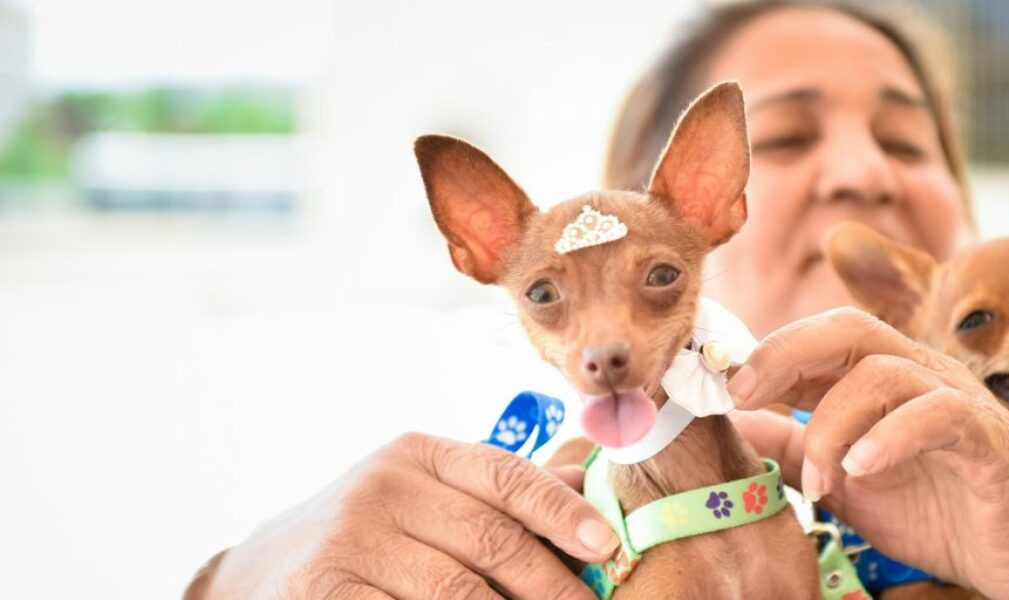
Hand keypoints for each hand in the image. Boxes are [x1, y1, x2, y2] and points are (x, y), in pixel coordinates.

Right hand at [203, 433, 616, 599]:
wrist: (264, 566)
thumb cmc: (368, 531)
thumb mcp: (425, 494)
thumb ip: (495, 491)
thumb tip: (579, 479)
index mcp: (418, 454)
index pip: (504, 474)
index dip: (560, 509)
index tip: (606, 544)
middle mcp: (382, 487)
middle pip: (489, 537)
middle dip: (550, 582)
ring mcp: (348, 540)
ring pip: (455, 591)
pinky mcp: (321, 590)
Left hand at [725, 308, 1008, 598]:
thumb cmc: (936, 513)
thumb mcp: (845, 482)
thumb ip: (794, 450)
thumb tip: (736, 423)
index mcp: (885, 380)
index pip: (822, 340)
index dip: (768, 354)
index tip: (725, 388)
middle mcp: (921, 375)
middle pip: (850, 330)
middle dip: (787, 354)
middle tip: (745, 395)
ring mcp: (956, 399)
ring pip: (884, 373)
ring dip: (833, 426)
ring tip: (820, 480)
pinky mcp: (986, 437)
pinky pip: (937, 415)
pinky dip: (890, 437)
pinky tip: (861, 469)